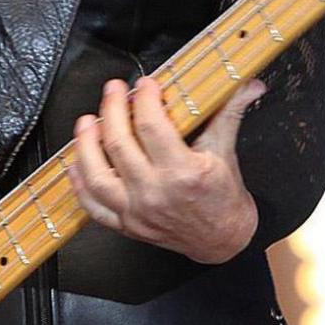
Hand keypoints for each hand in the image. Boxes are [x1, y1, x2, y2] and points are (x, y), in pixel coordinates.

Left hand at [66, 75, 265, 263]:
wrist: (222, 239)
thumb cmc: (222, 196)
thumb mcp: (226, 150)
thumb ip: (231, 112)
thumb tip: (248, 85)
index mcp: (183, 173)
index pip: (152, 127)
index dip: (144, 99)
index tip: (144, 84)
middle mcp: (155, 193)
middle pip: (120, 145)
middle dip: (112, 111)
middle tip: (113, 91)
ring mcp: (137, 211)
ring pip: (97, 176)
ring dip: (86, 146)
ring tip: (87, 122)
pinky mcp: (126, 225)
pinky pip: (93, 206)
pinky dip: (80, 184)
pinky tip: (77, 163)